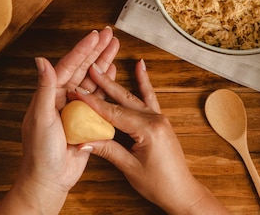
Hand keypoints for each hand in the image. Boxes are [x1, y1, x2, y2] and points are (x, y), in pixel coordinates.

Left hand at [0, 27, 118, 214]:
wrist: (50, 179)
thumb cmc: (40, 151)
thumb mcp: (41, 117)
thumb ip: (44, 88)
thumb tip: (41, 60)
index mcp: (51, 94)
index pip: (69, 66)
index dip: (83, 50)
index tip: (95, 35)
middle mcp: (64, 97)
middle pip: (84, 68)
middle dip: (97, 50)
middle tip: (110, 34)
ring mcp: (76, 108)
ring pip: (93, 80)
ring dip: (104, 63)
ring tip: (115, 47)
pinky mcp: (87, 120)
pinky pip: (99, 98)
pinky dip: (106, 83)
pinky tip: (113, 72)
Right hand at [74, 60, 229, 214]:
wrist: (182, 191)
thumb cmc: (159, 184)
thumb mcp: (130, 168)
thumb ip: (108, 151)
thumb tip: (83, 141)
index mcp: (148, 130)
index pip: (114, 113)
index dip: (93, 103)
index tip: (77, 92)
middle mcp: (155, 119)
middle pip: (124, 99)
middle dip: (104, 84)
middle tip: (90, 69)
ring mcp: (160, 118)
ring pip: (134, 97)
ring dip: (117, 83)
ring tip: (105, 66)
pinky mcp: (160, 121)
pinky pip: (150, 98)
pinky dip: (144, 82)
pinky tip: (140, 67)